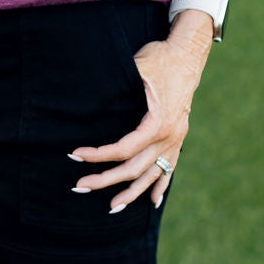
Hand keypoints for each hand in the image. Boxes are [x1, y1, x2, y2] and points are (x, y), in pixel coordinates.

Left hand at [68, 22, 211, 211]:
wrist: (187, 56)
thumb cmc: (160, 59)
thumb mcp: (138, 68)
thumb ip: (120, 85)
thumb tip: (94, 96)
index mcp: (159, 123)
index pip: (124, 149)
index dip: (99, 155)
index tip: (76, 155)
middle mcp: (169, 137)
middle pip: (135, 168)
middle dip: (106, 180)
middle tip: (80, 186)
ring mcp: (176, 140)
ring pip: (152, 175)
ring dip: (132, 193)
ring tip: (112, 207)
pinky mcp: (178, 138)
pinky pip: (170, 168)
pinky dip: (161, 185)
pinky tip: (153, 202)